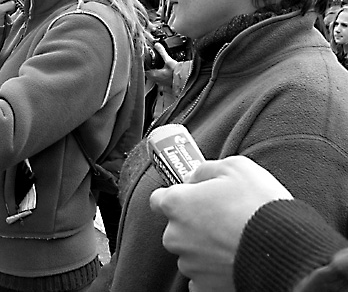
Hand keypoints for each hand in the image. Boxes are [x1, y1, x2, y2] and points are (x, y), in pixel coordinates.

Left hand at [144, 25, 178, 87]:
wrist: (185, 80)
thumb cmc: (177, 73)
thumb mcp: (169, 60)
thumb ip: (162, 52)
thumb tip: (157, 45)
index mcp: (154, 74)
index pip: (144, 71)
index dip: (142, 66)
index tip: (142, 62)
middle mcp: (156, 80)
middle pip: (148, 75)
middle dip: (147, 69)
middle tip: (147, 64)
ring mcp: (161, 83)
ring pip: (153, 78)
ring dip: (152, 73)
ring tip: (153, 68)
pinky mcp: (165, 84)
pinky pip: (159, 80)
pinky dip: (158, 76)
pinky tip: (162, 72)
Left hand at [150, 156, 293, 291]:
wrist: (287, 250)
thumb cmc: (259, 206)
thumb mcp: (234, 167)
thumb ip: (205, 170)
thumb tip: (195, 177)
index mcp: (177, 204)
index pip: (159, 199)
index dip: (176, 196)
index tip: (190, 197)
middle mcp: (176, 236)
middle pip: (177, 227)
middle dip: (195, 223)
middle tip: (223, 218)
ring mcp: (189, 264)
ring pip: (191, 252)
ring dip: (206, 246)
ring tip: (234, 239)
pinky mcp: (205, 287)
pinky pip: (203, 277)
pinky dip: (214, 270)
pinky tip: (233, 259)